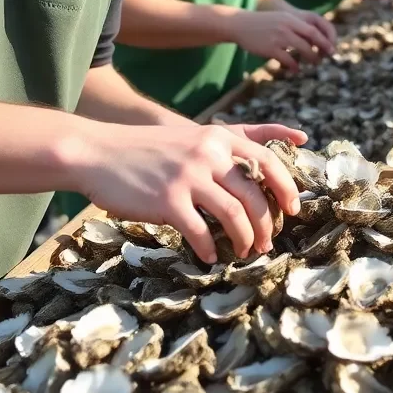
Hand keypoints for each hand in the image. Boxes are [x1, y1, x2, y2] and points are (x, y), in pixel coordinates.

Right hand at [76, 123, 304, 264]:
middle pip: (255, 195)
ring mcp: (189, 177)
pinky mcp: (168, 201)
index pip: (268, 161)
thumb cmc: (148, 149)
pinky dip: (210, 249)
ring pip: (234, 216)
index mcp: (219, 137)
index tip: (292, 210)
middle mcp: (209, 154)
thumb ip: (224, 147)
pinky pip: (201, 232)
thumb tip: (257, 172)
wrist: (99, 152)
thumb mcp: (191, 136)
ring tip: (244, 252)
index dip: (286, 189)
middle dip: (266, 225)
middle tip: (266, 242)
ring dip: (244, 240)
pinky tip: (209, 256)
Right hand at [234, 9, 336, 70]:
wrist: (239, 24)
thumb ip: (294, 26)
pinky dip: (294, 66)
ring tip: (315, 63)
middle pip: (312, 36)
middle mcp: (287, 25)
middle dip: (323, 47)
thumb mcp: (279, 19)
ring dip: (312, 58)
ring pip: (303, 48)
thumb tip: (311, 39)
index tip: (331, 47)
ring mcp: (279, 36)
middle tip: (328, 57)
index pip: (314, 27)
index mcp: (290, 18)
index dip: (325, 38)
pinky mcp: (270, 48)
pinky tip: (295, 69)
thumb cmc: (261, 23)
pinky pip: (287, 59)